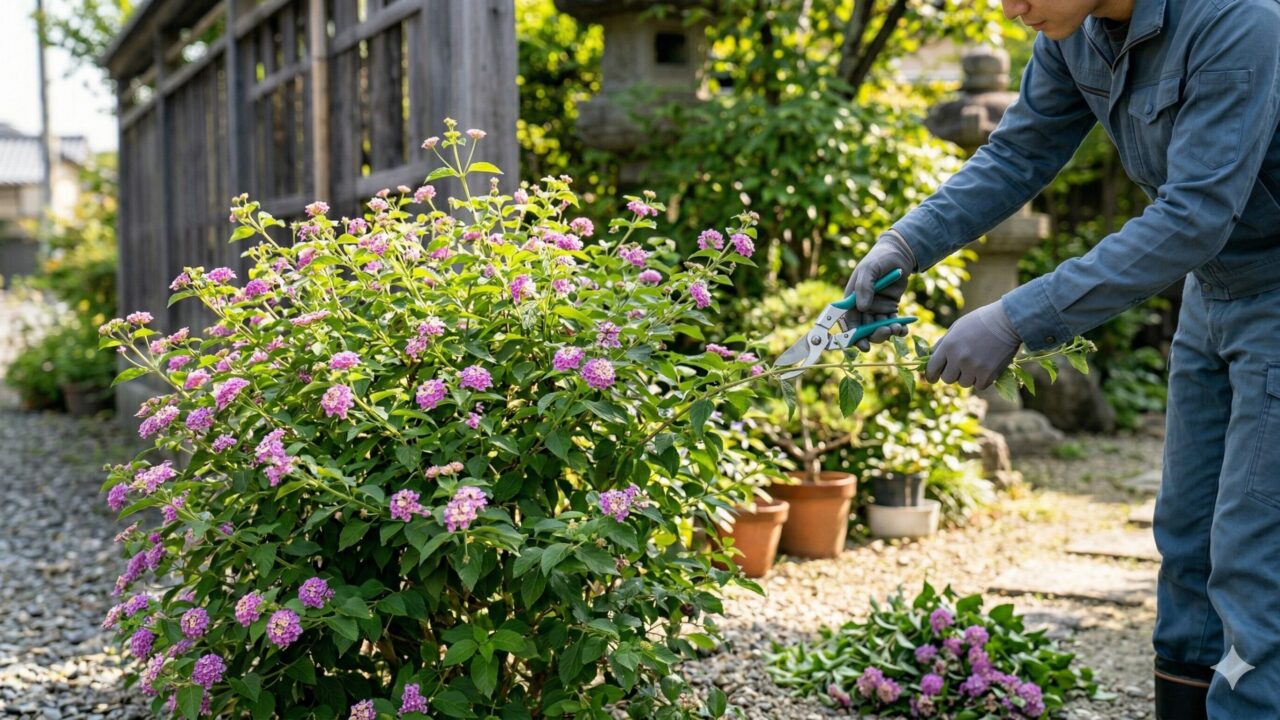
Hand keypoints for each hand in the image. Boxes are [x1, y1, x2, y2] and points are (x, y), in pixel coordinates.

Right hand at [842, 230, 914, 351]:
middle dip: (874, 335)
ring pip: (878, 328)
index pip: (848, 321)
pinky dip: (898, 328)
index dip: (853, 336)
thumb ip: (864, 286)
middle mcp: (862, 307)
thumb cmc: (879, 259)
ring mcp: (876, 309)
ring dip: (887, 332)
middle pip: (864, 329)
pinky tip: (904, 329)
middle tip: (886, 332)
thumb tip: (862, 307)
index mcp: (852, 299)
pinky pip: (892, 323)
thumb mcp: (869, 269)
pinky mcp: (890, 309)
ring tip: (898, 328)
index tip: (863, 345)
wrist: (899, 255)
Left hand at [924, 300, 1021, 389]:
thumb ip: (944, 343)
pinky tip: (986, 367)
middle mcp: (958, 358)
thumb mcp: (957, 327)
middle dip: (952, 374)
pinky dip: (982, 379)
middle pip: (947, 379)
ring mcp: (973, 367)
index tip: (932, 378)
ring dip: (968, 376)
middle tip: (961, 366)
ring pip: (964, 383)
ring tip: (977, 362)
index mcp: (948, 345)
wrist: (1007, 321)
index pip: (932, 368)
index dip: (931, 375)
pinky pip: (979, 385)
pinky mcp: (988, 374)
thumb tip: (931, 357)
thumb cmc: (980, 322)